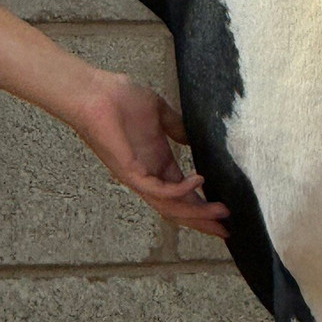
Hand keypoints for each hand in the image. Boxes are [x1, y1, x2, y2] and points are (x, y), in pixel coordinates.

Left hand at [69, 69, 229, 237]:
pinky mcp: (129, 171)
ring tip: (222, 211)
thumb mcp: (160, 113)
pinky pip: (157, 190)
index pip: (183, 195)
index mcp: (157, 164)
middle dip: (203, 221)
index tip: (227, 214)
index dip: (203, 207)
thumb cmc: (120, 98)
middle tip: (227, 231)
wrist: (94, 90)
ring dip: (197, 212)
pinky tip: (199, 181)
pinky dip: (180, 190)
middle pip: (178, 209)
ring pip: (169, 206)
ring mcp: (137, 176)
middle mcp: (148, 175)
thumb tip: (193, 137)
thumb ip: (177, 128)